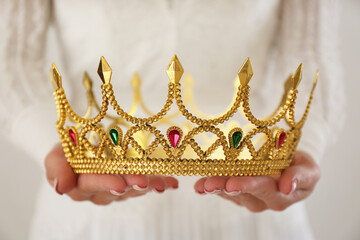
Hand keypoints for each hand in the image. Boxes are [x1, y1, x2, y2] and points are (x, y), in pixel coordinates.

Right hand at [45, 143, 177, 204]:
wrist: (81, 147)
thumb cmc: (68, 151)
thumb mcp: (56, 154)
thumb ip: (56, 168)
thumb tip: (61, 187)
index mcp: (80, 185)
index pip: (92, 183)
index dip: (106, 183)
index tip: (119, 183)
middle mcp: (101, 191)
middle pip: (118, 188)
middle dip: (132, 184)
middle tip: (144, 181)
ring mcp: (119, 188)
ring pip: (135, 188)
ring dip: (150, 184)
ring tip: (164, 182)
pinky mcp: (133, 183)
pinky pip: (148, 184)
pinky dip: (161, 182)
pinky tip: (172, 182)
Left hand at [194, 151, 319, 211]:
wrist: (292, 165)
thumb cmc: (301, 166)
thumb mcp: (309, 168)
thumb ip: (301, 177)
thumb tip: (286, 187)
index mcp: (281, 194)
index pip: (263, 188)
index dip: (247, 185)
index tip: (232, 184)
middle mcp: (263, 200)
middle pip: (241, 193)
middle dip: (224, 188)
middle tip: (209, 184)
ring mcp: (249, 197)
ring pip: (229, 193)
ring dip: (214, 188)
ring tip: (201, 185)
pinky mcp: (237, 192)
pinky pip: (223, 190)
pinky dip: (210, 187)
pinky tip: (198, 187)